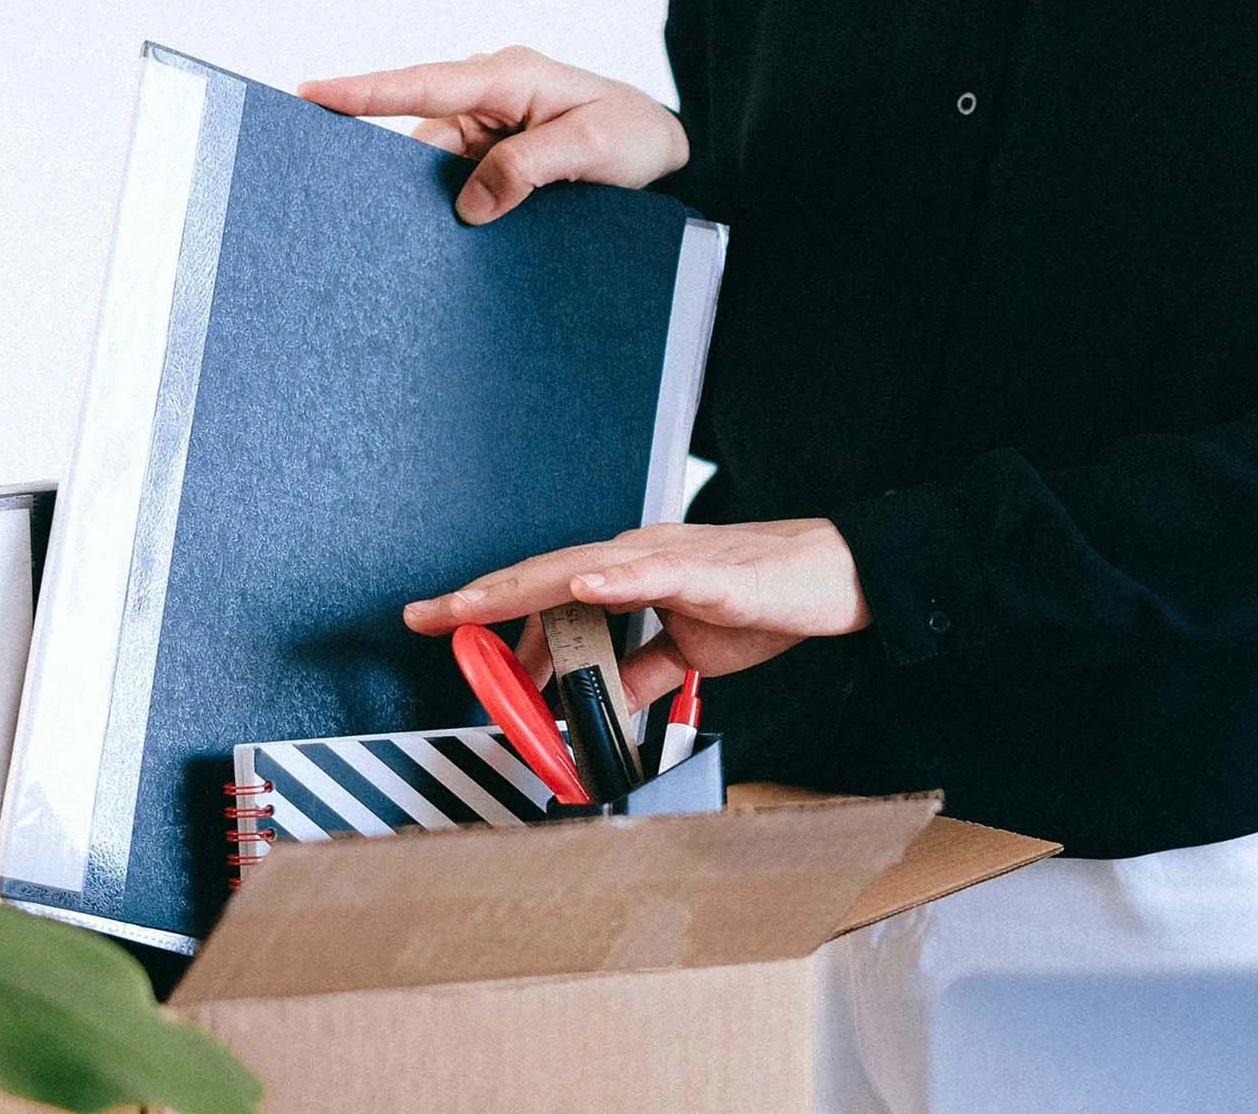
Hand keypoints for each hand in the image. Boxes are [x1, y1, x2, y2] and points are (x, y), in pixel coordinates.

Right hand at [299, 46, 687, 224]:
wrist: (661, 147)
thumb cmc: (633, 133)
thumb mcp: (590, 148)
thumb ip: (529, 168)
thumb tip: (469, 205)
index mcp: (507, 77)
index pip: (422, 85)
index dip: (364, 92)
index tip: (312, 94)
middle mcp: (489, 98)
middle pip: (420, 139)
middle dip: (395, 176)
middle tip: (362, 213)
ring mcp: (489, 130)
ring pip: (437, 170)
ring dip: (432, 204)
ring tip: (424, 246)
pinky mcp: (496, 160)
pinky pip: (459, 184)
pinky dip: (454, 211)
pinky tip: (450, 240)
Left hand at [403, 520, 872, 707]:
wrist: (834, 576)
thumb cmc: (765, 599)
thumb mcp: (687, 650)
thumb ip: (638, 672)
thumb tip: (595, 701)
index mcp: (627, 574)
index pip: (544, 591)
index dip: (490, 608)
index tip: (438, 623)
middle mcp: (634, 557)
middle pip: (540, 576)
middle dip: (478, 598)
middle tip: (423, 616)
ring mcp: (666, 559)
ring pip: (577, 569)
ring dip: (521, 589)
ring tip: (469, 606)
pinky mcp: (705, 573)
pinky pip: (650, 573)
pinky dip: (610, 579)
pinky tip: (578, 585)